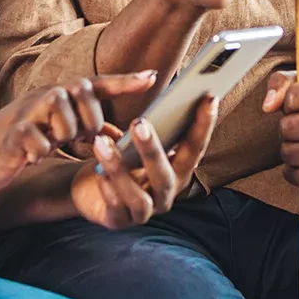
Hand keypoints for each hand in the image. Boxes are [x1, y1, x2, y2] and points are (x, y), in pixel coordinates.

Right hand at [0, 73, 157, 193]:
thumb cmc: (20, 139)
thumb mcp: (56, 131)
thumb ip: (86, 128)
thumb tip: (119, 131)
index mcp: (59, 95)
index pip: (97, 84)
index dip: (125, 81)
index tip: (154, 76)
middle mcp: (45, 96)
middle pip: (82, 93)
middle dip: (89, 118)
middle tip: (81, 137)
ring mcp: (27, 112)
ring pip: (62, 114)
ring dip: (63, 134)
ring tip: (52, 144)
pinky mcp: (12, 134)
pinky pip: (37, 140)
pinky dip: (40, 151)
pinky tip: (32, 157)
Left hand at [70, 94, 217, 228]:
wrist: (89, 188)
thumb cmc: (121, 156)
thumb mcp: (135, 137)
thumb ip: (149, 118)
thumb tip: (152, 77)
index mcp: (176, 170)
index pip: (195, 148)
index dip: (204, 125)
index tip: (209, 97)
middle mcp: (165, 194)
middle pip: (166, 175)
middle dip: (153, 149)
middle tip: (139, 121)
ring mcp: (144, 211)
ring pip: (138, 197)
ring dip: (119, 168)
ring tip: (101, 141)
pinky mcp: (118, 221)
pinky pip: (115, 209)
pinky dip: (107, 188)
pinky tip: (95, 169)